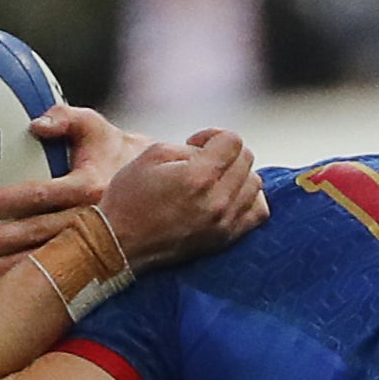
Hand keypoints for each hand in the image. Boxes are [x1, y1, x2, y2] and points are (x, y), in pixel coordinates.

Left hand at [0, 106, 152, 265]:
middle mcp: (94, 217)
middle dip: (3, 239)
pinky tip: (14, 284)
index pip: (42, 194)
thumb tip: (37, 124)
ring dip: (15, 266)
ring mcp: (99, 241)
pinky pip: (65, 270)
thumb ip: (65, 118)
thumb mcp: (93, 126)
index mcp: (90, 185)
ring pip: (52, 257)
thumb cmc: (116, 152)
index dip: (9, 198)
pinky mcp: (101, 256)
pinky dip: (39, 278)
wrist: (164, 184)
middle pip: (41, 231)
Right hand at [98, 127, 268, 272]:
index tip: (194, 143)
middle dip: (224, 152)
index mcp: (197, 177)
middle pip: (246, 159)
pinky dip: (248, 198)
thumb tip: (208, 150)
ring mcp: (225, 222)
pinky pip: (258, 211)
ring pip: (255, 183)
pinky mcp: (226, 238)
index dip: (212, 135)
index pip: (232, 141)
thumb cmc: (128, 198)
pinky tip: (229, 196)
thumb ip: (186, 147)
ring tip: (213, 178)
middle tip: (200, 160)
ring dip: (237, 174)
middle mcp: (217, 200)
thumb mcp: (149, 157)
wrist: (120, 244)